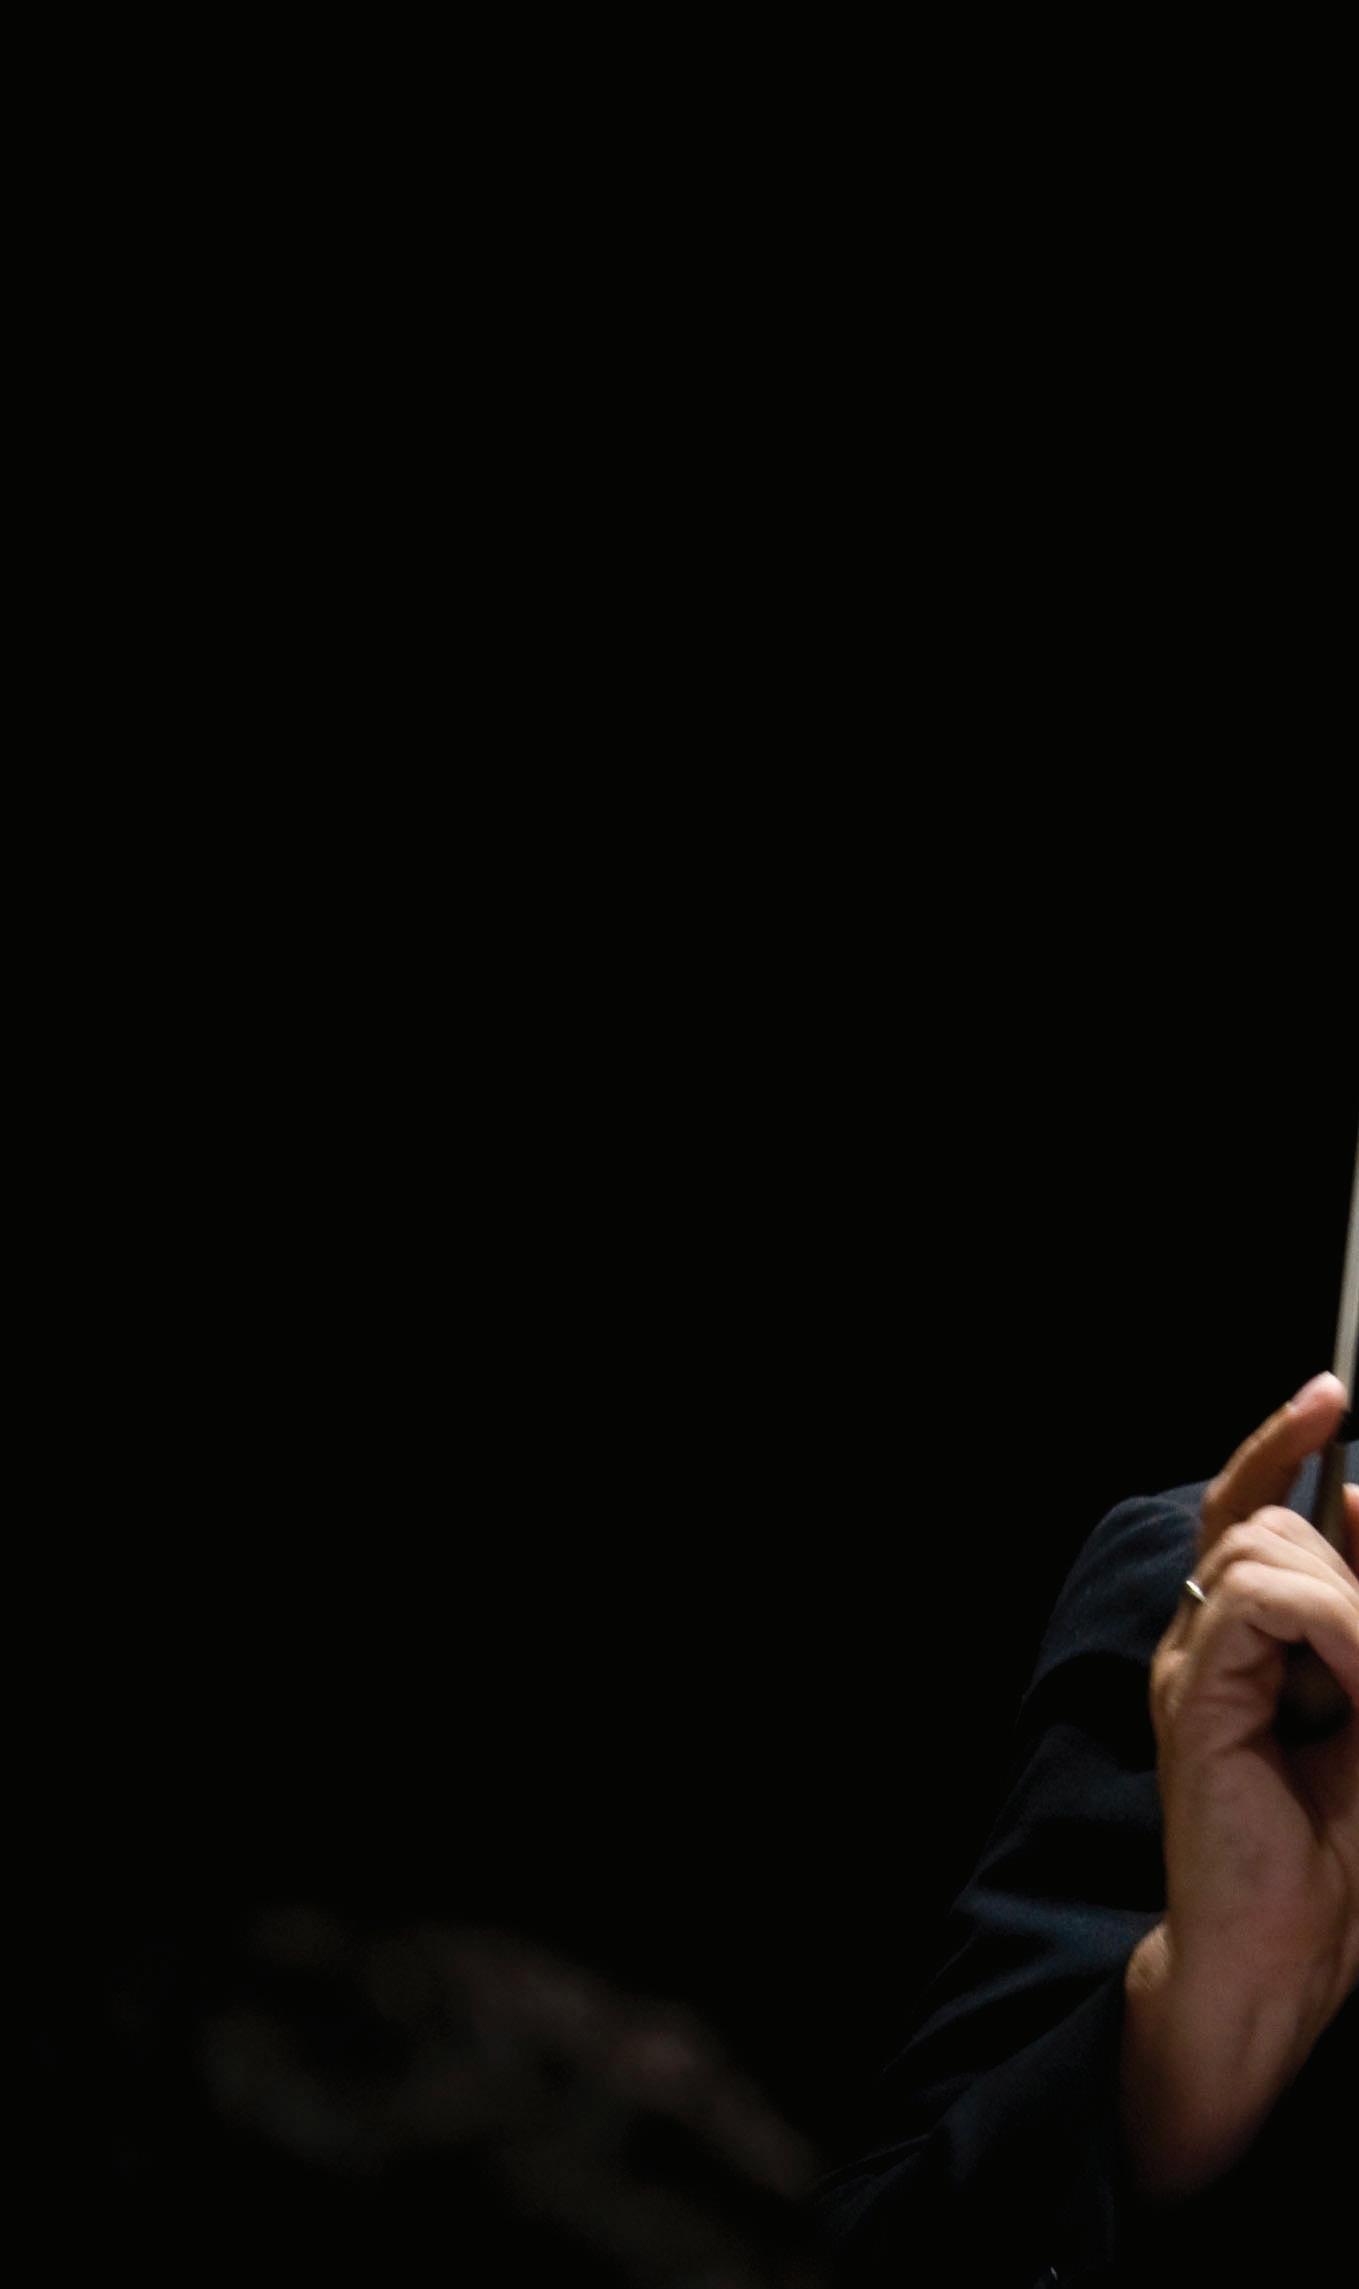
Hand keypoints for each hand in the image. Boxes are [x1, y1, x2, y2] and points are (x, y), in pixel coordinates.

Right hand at [1120, 1373, 1358, 2202]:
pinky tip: (1355, 1683)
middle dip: (1348, 1562)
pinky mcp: (1193, 1699)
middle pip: (1266, 1523)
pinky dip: (1333, 1622)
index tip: (1331, 1396)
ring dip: (1349, 1598)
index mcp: (1240, 1645)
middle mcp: (1203, 1644)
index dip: (1280, 1443)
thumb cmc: (1341, 1856)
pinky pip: (1261, 1600)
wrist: (1291, 1960)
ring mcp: (1191, 1668)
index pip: (1245, 1508)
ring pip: (1262, 1549)